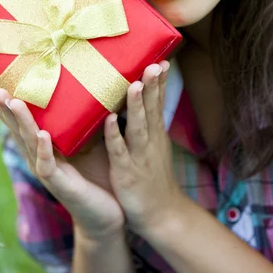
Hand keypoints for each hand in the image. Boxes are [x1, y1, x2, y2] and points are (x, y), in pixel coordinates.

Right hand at [0, 76, 124, 239]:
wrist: (103, 213)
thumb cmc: (92, 174)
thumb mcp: (81, 140)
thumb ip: (75, 117)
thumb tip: (80, 81)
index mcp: (37, 141)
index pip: (13, 114)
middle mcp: (35, 153)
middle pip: (12, 123)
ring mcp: (44, 168)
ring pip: (27, 140)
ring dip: (20, 119)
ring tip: (11, 99)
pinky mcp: (59, 182)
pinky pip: (48, 164)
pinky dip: (44, 148)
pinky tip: (42, 134)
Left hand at [103, 61, 183, 236]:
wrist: (162, 214)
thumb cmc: (154, 175)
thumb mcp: (156, 144)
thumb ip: (149, 120)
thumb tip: (143, 95)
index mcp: (155, 132)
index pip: (158, 101)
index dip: (160, 81)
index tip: (162, 58)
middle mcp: (150, 140)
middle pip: (152, 108)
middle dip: (153, 85)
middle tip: (154, 62)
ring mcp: (138, 156)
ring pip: (138, 126)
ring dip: (136, 105)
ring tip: (133, 84)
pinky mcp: (126, 172)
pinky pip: (119, 151)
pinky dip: (115, 136)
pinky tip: (109, 121)